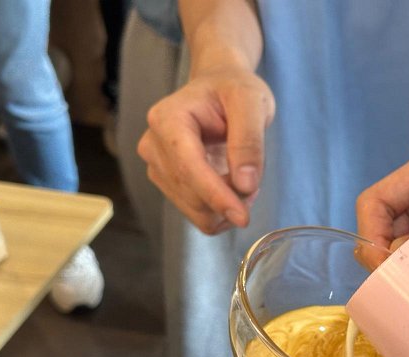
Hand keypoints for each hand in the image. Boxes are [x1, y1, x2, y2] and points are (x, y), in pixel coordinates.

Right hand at [138, 65, 274, 233]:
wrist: (219, 88)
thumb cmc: (234, 89)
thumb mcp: (252, 102)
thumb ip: (249, 140)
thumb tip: (244, 185)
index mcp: (167, 120)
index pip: (188, 168)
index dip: (216, 196)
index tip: (243, 216)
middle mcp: (153, 145)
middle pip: (191, 195)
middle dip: (229, 199)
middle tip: (255, 181)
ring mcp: (158, 166)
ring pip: (196, 210)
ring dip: (226, 205)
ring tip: (245, 179)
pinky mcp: (168, 182)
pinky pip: (198, 213)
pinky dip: (221, 209)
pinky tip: (233, 188)